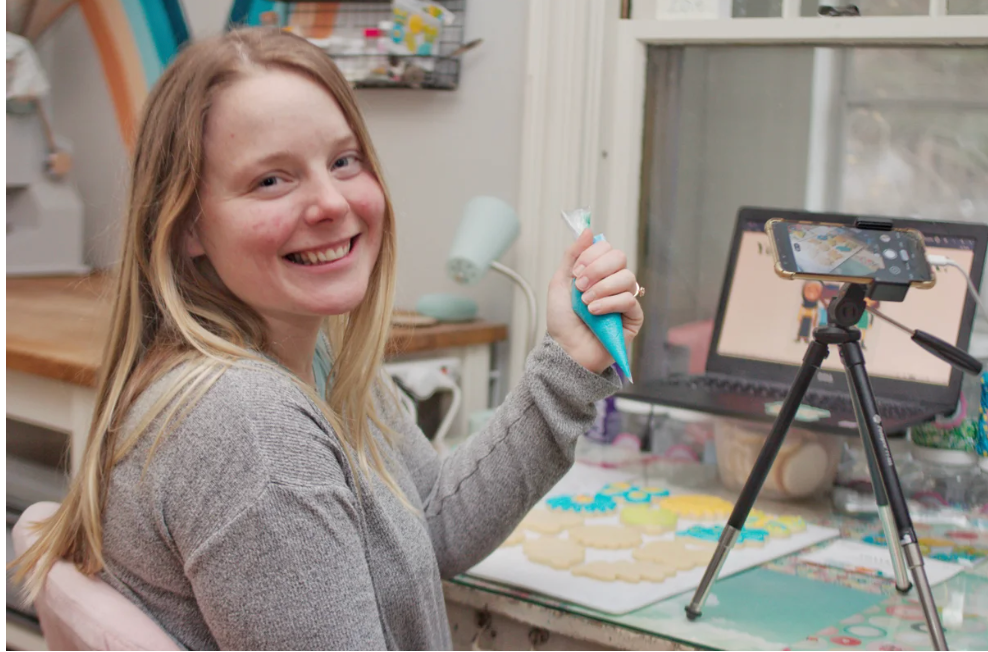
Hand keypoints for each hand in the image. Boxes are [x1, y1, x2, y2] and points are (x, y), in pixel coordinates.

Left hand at [546, 229, 643, 373]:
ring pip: (626, 277)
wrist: (566, 349)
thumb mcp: (560, 283)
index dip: (591, 255)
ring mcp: (626, 298)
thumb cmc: (563, 320)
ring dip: (602, 288)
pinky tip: (595, 312)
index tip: (575, 271)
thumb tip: (587, 230)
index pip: (606, 248)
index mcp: (599, 272)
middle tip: (580, 287)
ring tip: (586, 304)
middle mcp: (614, 282)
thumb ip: (572, 255)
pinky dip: (610, 303)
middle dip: (597, 269)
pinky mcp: (634, 317)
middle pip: (620, 257)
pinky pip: (629, 299)